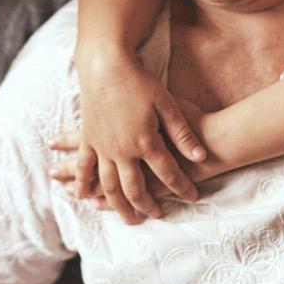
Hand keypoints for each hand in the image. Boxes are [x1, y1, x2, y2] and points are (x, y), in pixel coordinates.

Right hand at [74, 54, 206, 223]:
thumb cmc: (139, 81)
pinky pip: (84, 168)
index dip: (183, 187)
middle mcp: (122, 151)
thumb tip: (201, 156)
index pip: (168, 173)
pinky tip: (82, 197)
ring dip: (118, 205)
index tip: (193, 197)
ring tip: (127, 218)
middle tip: (156, 216)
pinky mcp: (88, 140)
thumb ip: (182, 133)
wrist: (106, 65)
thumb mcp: (167, 104)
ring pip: (109, 186)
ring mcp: (102, 147)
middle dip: (147, 206)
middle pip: (135, 188)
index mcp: (145, 142)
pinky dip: (82, 184)